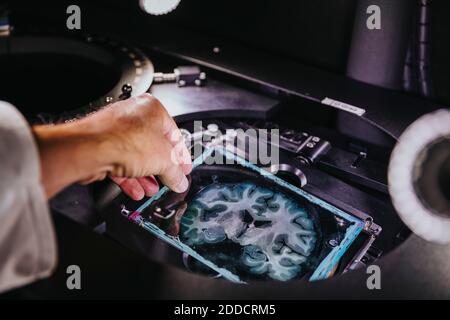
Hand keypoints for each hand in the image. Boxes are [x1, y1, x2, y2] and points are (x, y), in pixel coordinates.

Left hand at [33, 93, 191, 198]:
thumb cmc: (123, 140)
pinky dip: (130, 178)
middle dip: (161, 168)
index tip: (183, 170)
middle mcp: (134, 116)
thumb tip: (180, 180)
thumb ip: (176, 172)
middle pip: (154, 146)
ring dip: (146, 176)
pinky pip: (121, 163)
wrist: (89, 149)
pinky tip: (136, 190)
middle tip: (169, 181)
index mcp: (153, 109)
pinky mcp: (103, 146)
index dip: (181, 156)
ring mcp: (116, 131)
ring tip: (152, 189)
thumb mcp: (164, 160)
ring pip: (137, 156)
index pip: (174, 135)